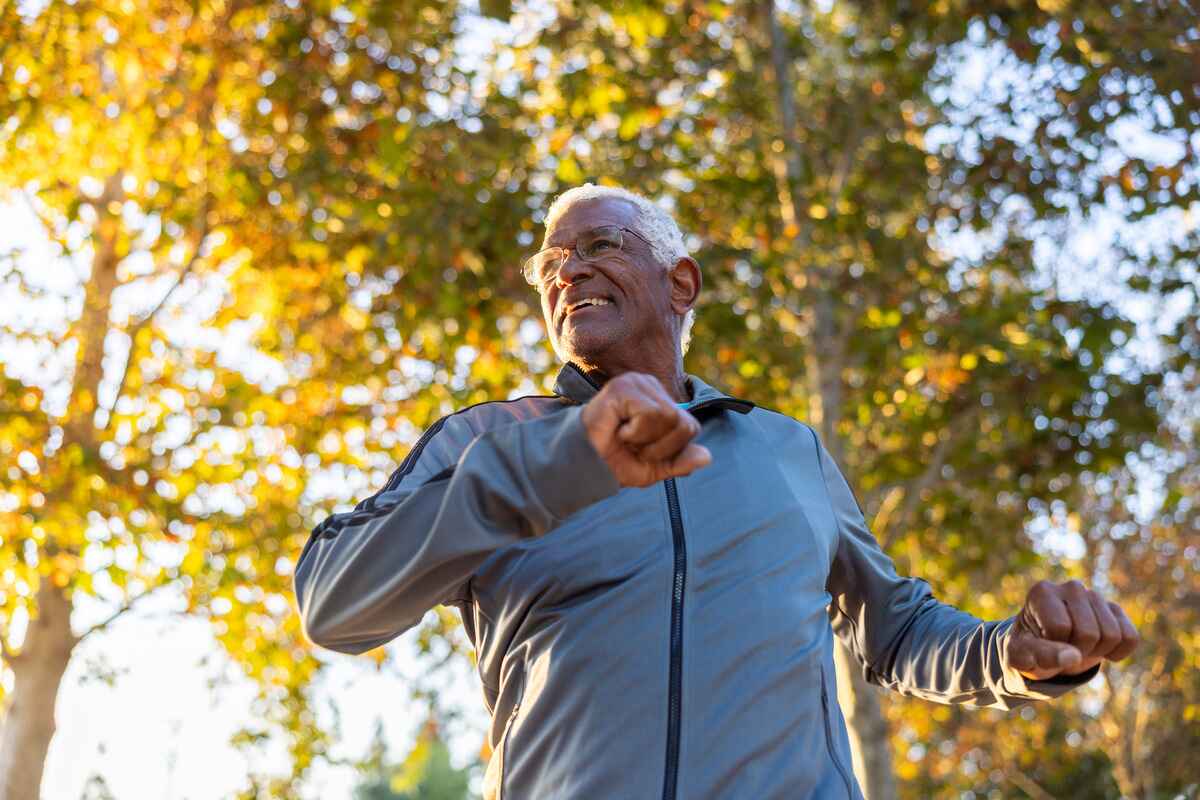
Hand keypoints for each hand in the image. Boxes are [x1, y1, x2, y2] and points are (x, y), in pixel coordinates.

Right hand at [580, 372, 710, 487]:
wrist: (583, 464)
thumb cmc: (613, 461)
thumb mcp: (654, 468)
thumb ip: (680, 462)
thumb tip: (707, 456)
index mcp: (660, 400)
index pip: (691, 427)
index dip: (671, 450)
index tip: (643, 451)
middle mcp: (651, 386)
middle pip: (684, 424)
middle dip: (660, 448)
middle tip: (632, 445)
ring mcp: (637, 382)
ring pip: (670, 419)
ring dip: (646, 440)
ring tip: (624, 437)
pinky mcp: (624, 387)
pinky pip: (651, 415)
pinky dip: (635, 432)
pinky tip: (618, 429)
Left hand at [1006, 579, 1139, 680]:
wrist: (1045, 647)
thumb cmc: (1029, 650)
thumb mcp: (1023, 655)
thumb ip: (1041, 655)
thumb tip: (1073, 656)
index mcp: (1042, 592)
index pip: (1060, 627)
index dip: (1054, 646)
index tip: (1043, 643)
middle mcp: (1071, 587)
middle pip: (1088, 632)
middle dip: (1078, 650)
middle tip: (1064, 648)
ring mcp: (1095, 596)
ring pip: (1112, 634)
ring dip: (1097, 651)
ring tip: (1078, 646)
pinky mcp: (1115, 609)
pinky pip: (1131, 637)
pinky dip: (1118, 652)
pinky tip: (1100, 648)